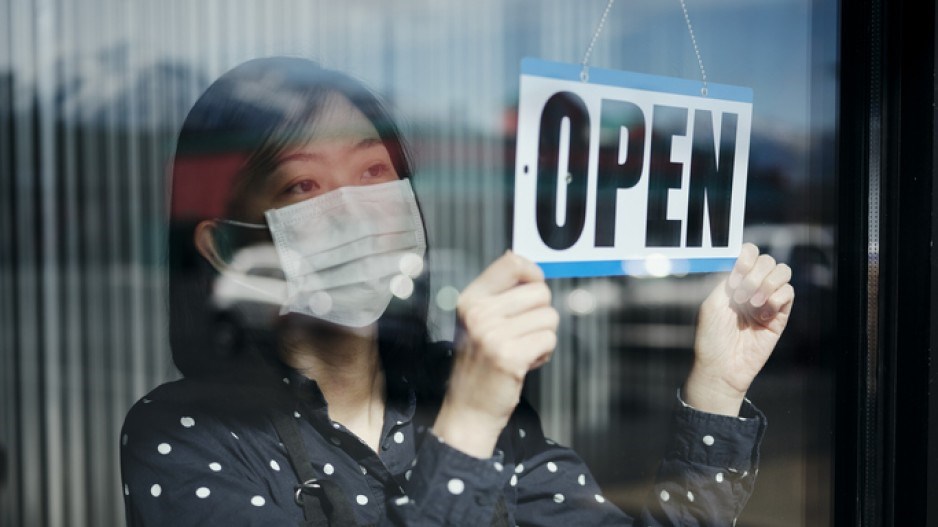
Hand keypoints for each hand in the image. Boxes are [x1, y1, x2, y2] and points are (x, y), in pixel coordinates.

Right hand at [432, 251, 558, 457]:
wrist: (468, 409)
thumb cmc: (480, 363)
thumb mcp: (478, 320)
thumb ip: (499, 293)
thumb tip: (523, 261)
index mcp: (470, 299)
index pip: (512, 263)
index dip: (533, 273)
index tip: (532, 289)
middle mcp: (479, 313)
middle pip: (540, 292)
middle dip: (541, 314)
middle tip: (522, 334)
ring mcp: (493, 334)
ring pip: (549, 317)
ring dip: (543, 336)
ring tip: (521, 349)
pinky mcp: (510, 356)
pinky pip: (549, 340)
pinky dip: (544, 353)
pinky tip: (525, 363)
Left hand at [684, 243, 794, 415]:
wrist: (722, 367)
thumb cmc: (711, 337)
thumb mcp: (711, 304)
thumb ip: (725, 280)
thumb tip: (741, 262)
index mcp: (734, 282)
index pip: (750, 253)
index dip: (747, 257)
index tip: (737, 274)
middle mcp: (752, 287)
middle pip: (768, 260)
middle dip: (755, 274)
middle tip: (740, 297)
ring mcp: (767, 300)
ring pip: (783, 272)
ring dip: (767, 284)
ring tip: (753, 304)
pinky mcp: (780, 316)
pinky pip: (789, 293)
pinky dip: (776, 299)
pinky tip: (762, 316)